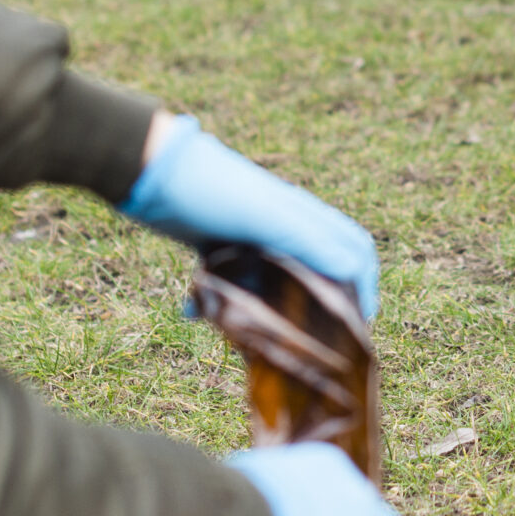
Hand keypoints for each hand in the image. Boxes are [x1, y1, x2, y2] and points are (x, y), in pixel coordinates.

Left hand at [121, 117, 379, 317]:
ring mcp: (249, 236)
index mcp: (302, 216)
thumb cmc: (212, 189)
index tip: (357, 327)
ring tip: (250, 338)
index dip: (364, 287)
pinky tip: (193, 314)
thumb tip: (352, 272)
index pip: (354, 249)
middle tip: (314, 344)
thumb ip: (307, 240)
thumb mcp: (263, 216)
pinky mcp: (216, 243)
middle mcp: (282, 225)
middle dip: (320, 307)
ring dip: (264, 310)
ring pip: (272, 282)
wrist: (151, 171)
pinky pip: (229, 281)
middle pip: (319, 269)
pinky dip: (216, 302)